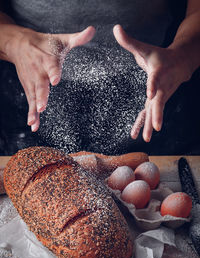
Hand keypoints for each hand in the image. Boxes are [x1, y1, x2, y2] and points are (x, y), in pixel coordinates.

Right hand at [6, 26, 95, 130]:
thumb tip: (93, 30)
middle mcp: (38, 72)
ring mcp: (32, 82)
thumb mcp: (61, 40)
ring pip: (33, 97)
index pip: (51, 67)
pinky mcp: (29, 89)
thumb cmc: (45, 43)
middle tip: (43, 107)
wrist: (19, 44)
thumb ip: (78, 38)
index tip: (55, 80)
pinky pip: (30, 103)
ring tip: (34, 121)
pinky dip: (31, 114)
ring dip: (34, 109)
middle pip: (39, 85)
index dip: (53, 73)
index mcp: (47, 60)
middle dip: (41, 96)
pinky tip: (33, 125)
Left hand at [113, 24, 190, 141]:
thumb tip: (115, 28)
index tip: (150, 94)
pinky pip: (151, 114)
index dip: (153, 86)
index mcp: (158, 72)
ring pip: (156, 112)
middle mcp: (162, 87)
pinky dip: (145, 124)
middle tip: (157, 127)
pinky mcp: (157, 102)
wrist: (179, 64)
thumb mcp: (145, 48)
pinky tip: (140, 135)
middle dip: (158, 114)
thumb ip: (129, 41)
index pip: (155, 79)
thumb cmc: (160, 56)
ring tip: (147, 138)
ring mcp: (161, 96)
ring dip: (151, 125)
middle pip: (159, 102)